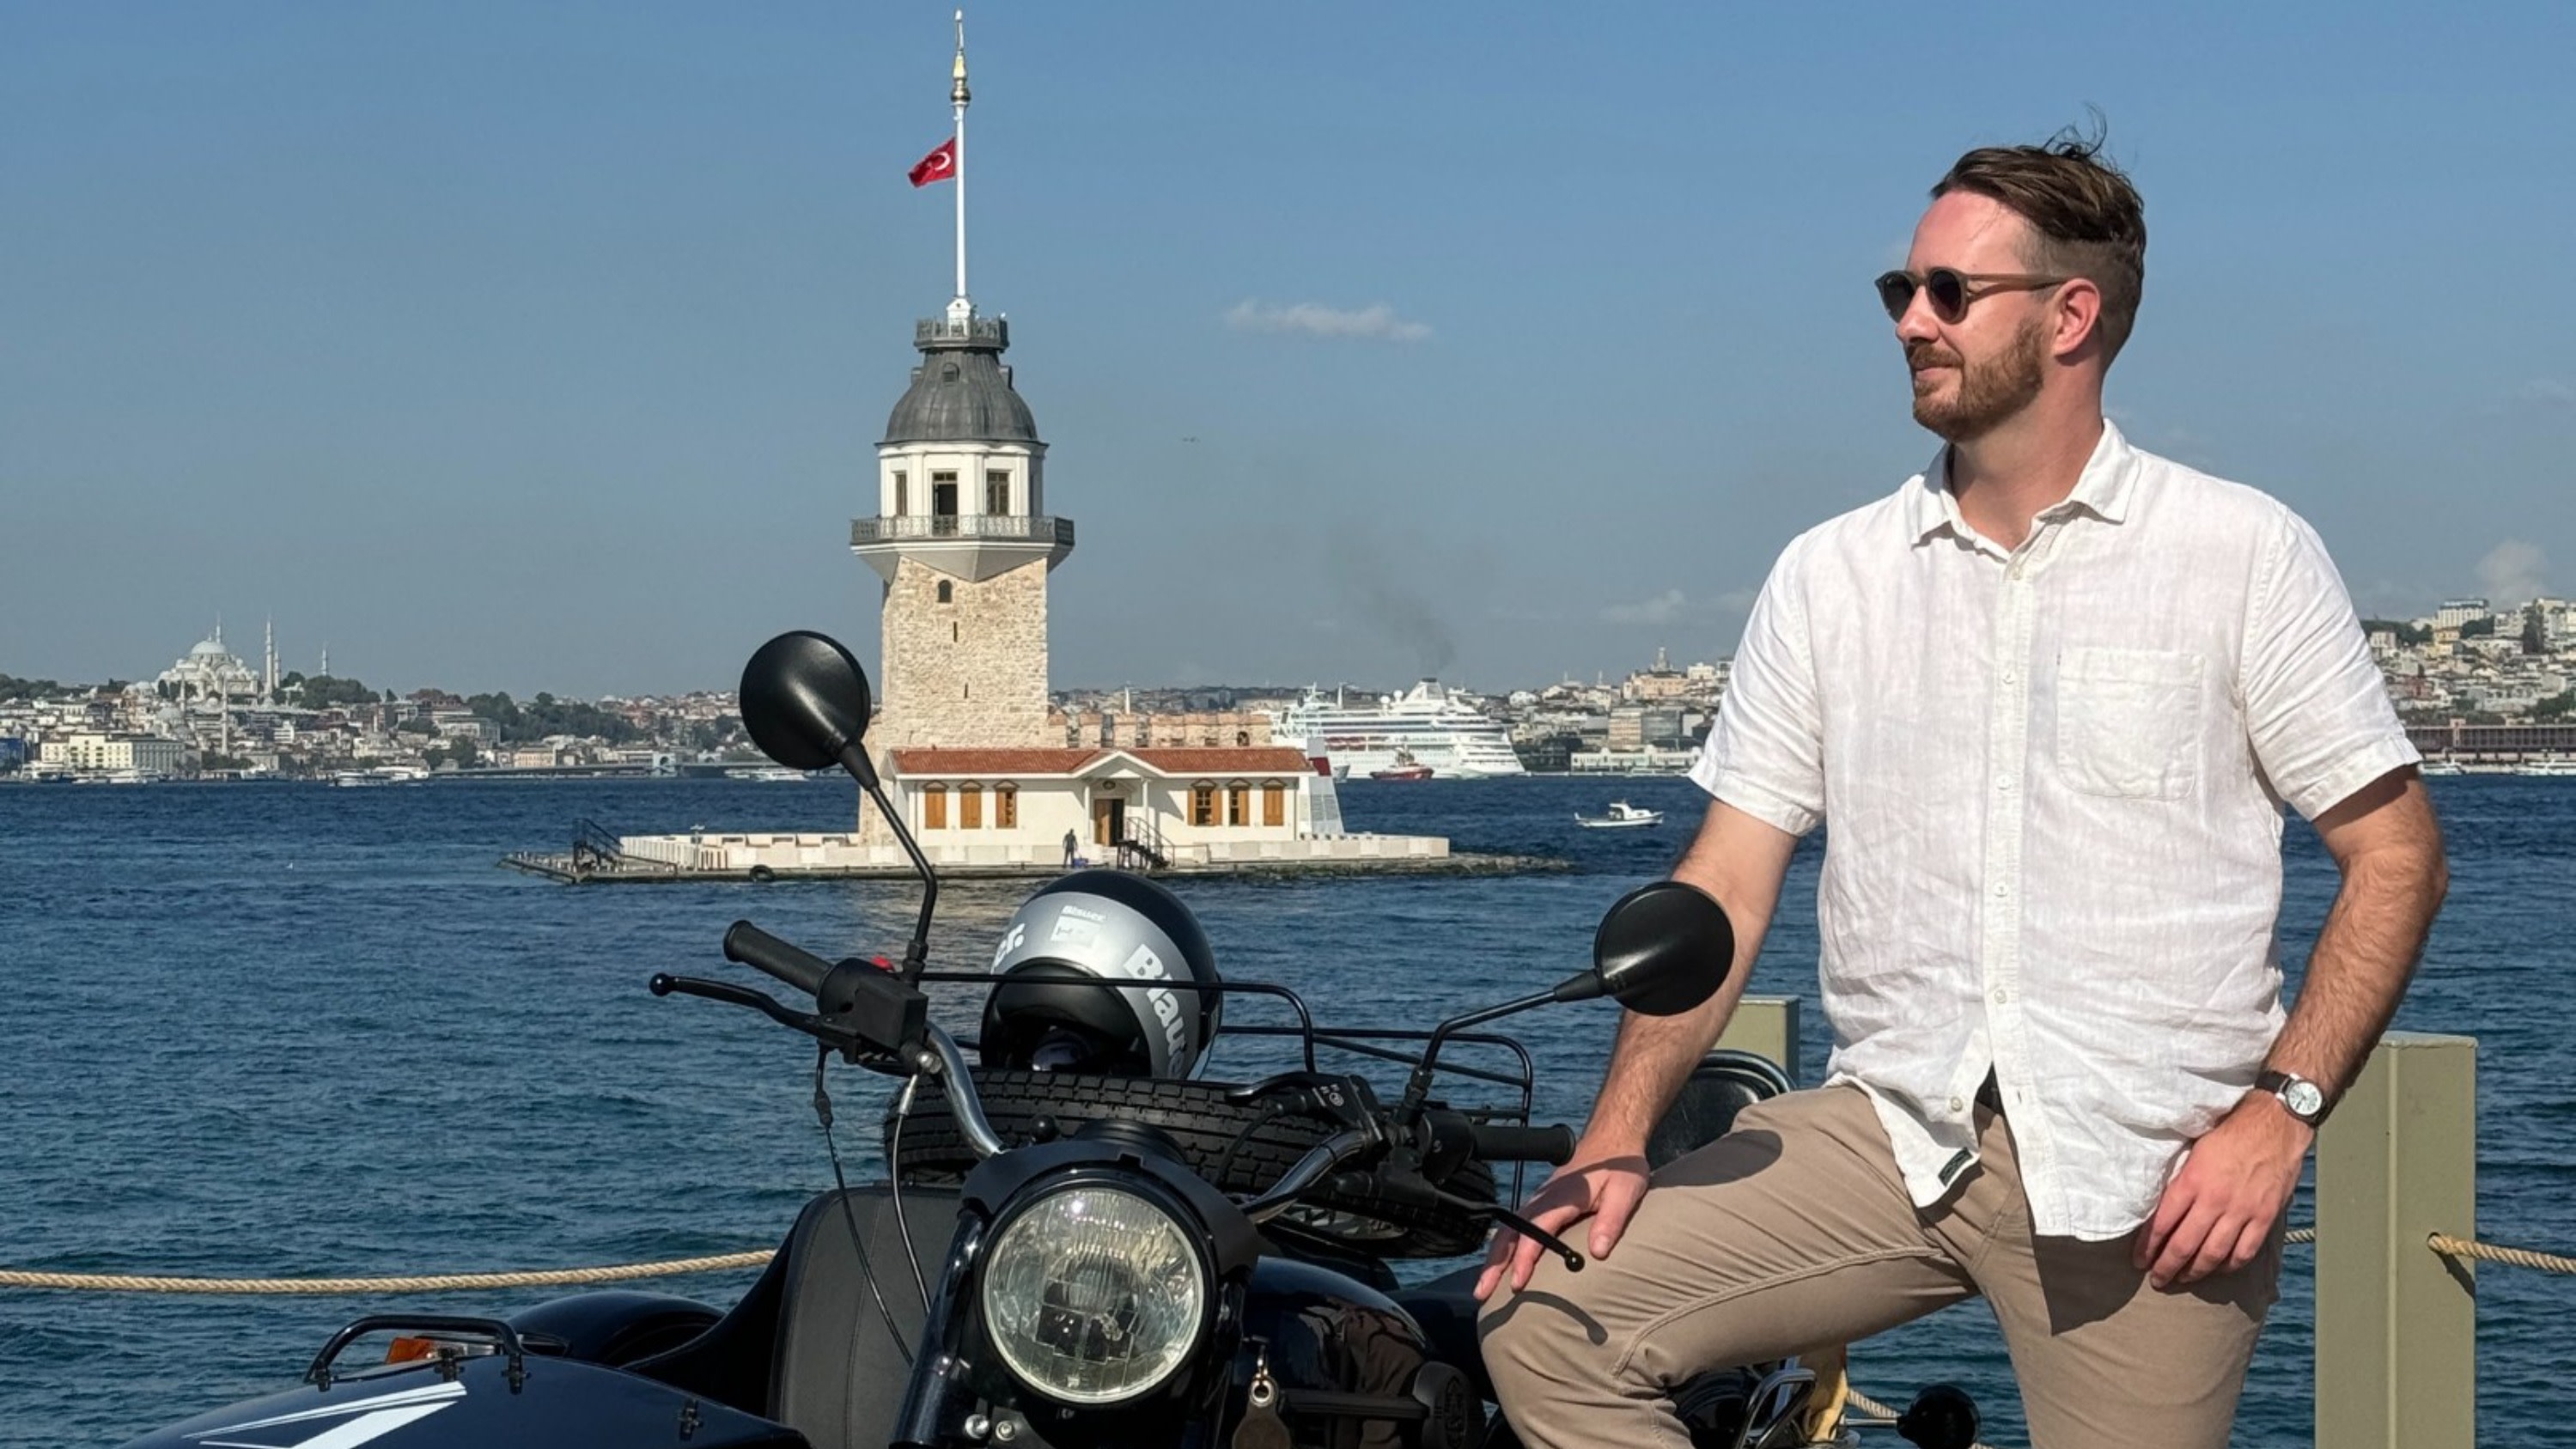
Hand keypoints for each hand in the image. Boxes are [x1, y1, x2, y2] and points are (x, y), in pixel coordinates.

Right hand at [1472, 1148, 1649, 1300]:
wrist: (1613, 1139)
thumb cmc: (1620, 1166)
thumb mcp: (1626, 1191)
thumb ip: (1611, 1221)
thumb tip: (1597, 1253)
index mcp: (1562, 1198)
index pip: (1536, 1231)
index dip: (1525, 1258)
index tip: (1517, 1284)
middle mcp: (1544, 1200)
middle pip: (1511, 1233)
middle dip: (1494, 1264)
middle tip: (1481, 1293)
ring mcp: (1540, 1202)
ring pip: (1508, 1231)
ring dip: (1494, 1259)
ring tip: (1483, 1288)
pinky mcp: (1542, 1205)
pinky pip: (1516, 1228)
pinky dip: (1503, 1249)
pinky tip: (1500, 1266)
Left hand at [2132, 1091, 2311, 1289]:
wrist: (2275, 1124)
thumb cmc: (2231, 1130)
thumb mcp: (2194, 1149)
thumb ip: (2182, 1179)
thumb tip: (2163, 1206)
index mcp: (2192, 1180)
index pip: (2162, 1223)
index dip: (2148, 1247)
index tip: (2138, 1260)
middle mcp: (2215, 1200)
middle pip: (2184, 1245)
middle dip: (2166, 1267)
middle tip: (2156, 1279)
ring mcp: (2242, 1211)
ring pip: (2213, 1254)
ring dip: (2195, 1272)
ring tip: (2181, 1280)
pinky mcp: (2265, 1217)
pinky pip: (2244, 1251)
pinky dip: (2229, 1265)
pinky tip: (2218, 1269)